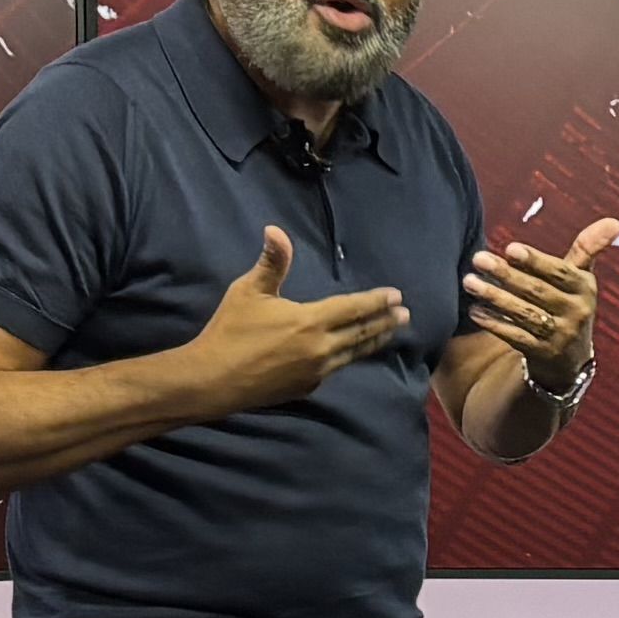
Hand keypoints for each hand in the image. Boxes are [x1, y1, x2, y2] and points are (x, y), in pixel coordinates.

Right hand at [185, 225, 407, 415]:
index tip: (397, 296)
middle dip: (385, 322)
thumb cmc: (230, 331)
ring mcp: (316, 372)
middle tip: (405, 315)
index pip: (353, 308)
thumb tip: (275, 229)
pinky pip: (334, 369)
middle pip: (361, 333)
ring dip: (373, 341)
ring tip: (388, 333)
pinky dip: (347, 359)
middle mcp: (321, 348)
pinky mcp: (306, 388)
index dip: (376, 301)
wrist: (213, 381)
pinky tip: (350, 355)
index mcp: (311, 321)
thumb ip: (271, 262)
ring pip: (352, 354)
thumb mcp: (249, 291)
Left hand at [467, 215, 618, 386]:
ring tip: (470, 282)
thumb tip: (615, 222)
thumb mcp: (580, 279)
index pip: (560, 272)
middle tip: (478, 259)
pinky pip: (515, 336)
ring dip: (495, 297)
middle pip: (538, 291)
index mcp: (585, 289)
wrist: (570, 359)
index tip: (510, 248)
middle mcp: (576, 312)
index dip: (536, 261)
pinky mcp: (542, 354)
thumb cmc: (568, 304)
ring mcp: (560, 336)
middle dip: (506, 275)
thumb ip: (588, 249)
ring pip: (524, 314)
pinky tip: (475, 310)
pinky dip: (494, 323)